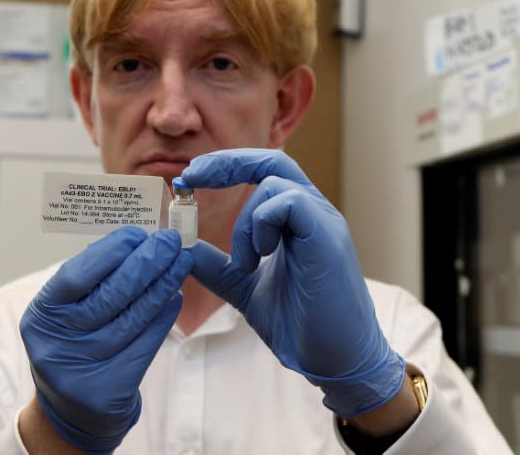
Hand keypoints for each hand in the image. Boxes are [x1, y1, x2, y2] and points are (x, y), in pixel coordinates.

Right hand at [19, 226, 193, 453]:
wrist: (71, 411)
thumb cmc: (73, 344)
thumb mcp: (67, 312)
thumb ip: (93, 280)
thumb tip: (135, 242)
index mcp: (42, 316)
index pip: (76, 275)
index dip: (110, 251)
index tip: (138, 234)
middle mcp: (57, 344)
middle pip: (109, 296)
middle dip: (145, 263)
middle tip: (169, 242)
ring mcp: (82, 370)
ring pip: (131, 319)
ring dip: (161, 286)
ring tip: (180, 263)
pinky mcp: (110, 390)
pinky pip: (145, 345)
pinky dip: (162, 317)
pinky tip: (175, 296)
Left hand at [182, 149, 404, 418]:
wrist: (335, 360)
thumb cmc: (300, 323)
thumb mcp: (244, 288)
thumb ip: (218, 266)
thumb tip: (184, 249)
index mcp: (296, 218)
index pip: (263, 169)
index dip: (226, 165)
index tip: (190, 177)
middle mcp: (313, 211)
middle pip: (272, 160)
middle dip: (226, 162)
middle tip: (192, 177)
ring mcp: (323, 222)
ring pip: (275, 183)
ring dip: (244, 221)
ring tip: (244, 263)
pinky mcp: (327, 238)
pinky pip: (291, 203)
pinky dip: (262, 224)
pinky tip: (260, 259)